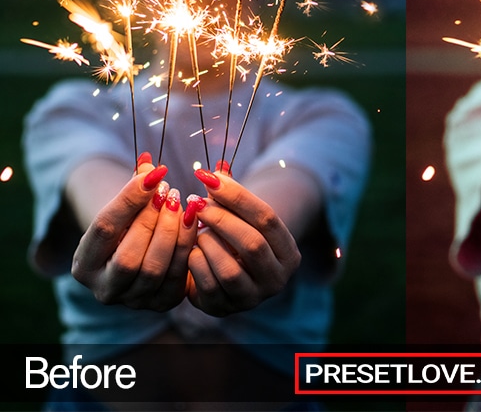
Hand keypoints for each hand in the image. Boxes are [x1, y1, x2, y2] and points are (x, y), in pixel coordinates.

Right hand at [71, 153, 200, 310]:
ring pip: (154, 269)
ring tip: (183, 204)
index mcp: (83, 265)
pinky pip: (179, 275)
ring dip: (173, 232)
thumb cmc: (129, 225)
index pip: (104, 228)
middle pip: (128, 257)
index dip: (130, 199)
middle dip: (152, 220)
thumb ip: (135, 188)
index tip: (156, 174)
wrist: (141, 256)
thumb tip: (149, 162)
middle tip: (170, 192)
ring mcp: (134, 301)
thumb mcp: (125, 208)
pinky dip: (188, 245)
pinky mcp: (163, 302)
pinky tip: (195, 221)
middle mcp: (104, 290)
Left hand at [185, 167, 301, 316]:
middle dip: (221, 219)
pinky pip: (207, 285)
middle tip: (197, 203)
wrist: (227, 275)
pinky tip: (191, 251)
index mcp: (289, 252)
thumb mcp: (241, 218)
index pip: (267, 219)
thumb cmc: (236, 237)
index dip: (238, 197)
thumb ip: (230, 196)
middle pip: (252, 243)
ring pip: (230, 269)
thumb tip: (212, 172)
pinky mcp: (225, 309)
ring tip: (197, 230)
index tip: (209, 178)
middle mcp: (277, 279)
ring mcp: (252, 298)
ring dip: (208, 244)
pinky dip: (196, 263)